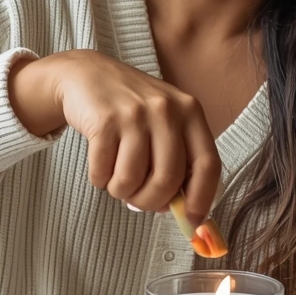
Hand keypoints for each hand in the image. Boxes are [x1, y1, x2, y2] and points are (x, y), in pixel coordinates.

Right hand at [8, 50, 220, 223]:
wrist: (87, 75)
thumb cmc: (132, 109)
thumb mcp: (165, 123)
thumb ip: (179, 160)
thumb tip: (185, 211)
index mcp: (190, 112)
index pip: (208, 164)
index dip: (202, 198)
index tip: (192, 219)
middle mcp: (166, 110)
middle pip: (168, 179)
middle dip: (150, 201)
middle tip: (138, 201)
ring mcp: (135, 114)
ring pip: (132, 180)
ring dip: (121, 191)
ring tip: (116, 178)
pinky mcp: (104, 120)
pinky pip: (103, 172)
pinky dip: (100, 179)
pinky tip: (100, 164)